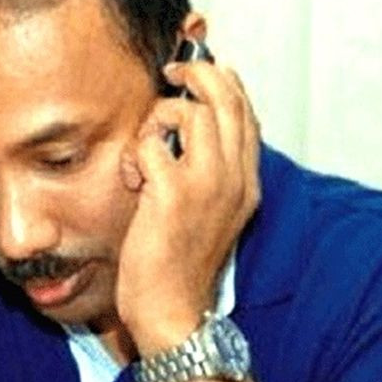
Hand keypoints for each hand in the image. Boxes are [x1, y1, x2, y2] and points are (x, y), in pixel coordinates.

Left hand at [117, 61, 260, 355]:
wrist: (173, 310)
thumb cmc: (181, 261)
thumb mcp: (211, 211)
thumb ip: (209, 170)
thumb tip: (191, 126)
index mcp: (248, 182)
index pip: (246, 111)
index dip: (223, 81)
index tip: (199, 71)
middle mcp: (235, 178)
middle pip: (227, 97)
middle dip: (196, 73)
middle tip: (172, 72)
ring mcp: (207, 184)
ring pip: (191, 110)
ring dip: (161, 115)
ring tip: (148, 145)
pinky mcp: (172, 194)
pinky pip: (152, 142)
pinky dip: (137, 150)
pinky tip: (133, 177)